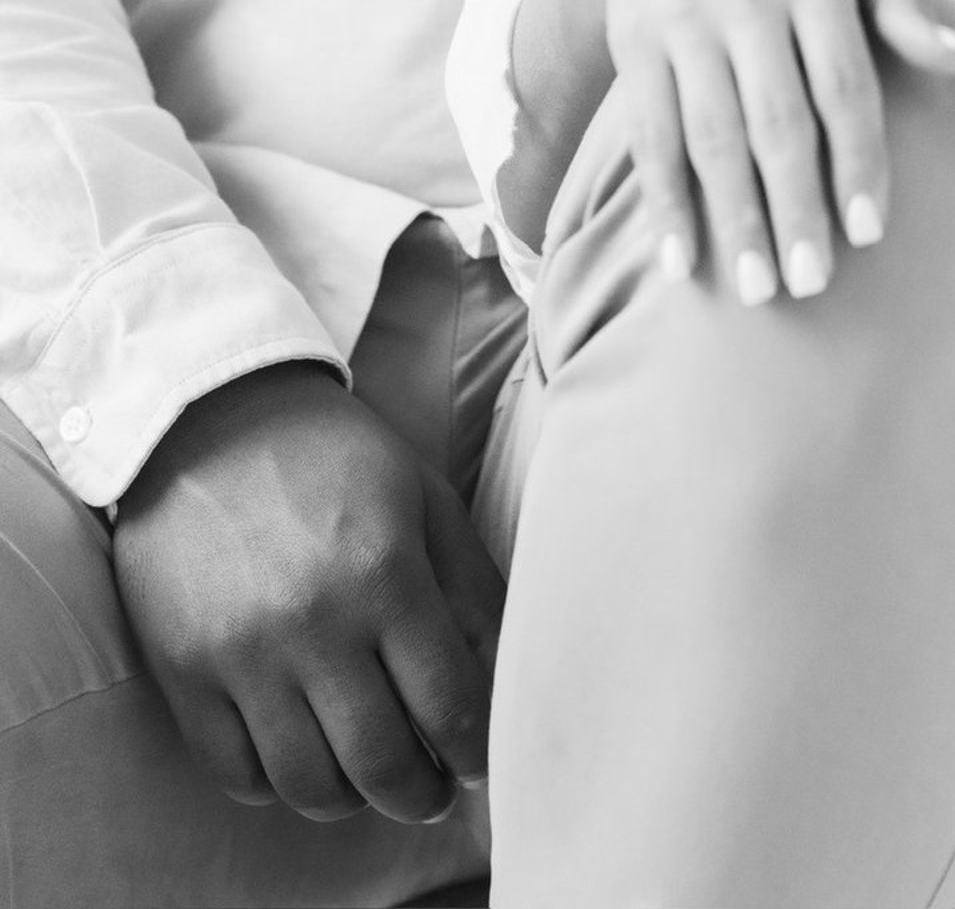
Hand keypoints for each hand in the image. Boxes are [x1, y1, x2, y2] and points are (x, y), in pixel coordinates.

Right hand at [113, 362, 503, 822]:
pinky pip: (237, 774)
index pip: (450, 706)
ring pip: (310, 785)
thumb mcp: (424, 500)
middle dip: (422, 795)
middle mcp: (313, 622)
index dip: (475, 751)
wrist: (210, 419)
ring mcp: (241, 654)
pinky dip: (277, 785)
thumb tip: (506, 679)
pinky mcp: (184, 673)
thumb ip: (472, 589)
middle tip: (433, 789)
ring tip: (370, 778)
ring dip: (353, 798)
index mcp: (385, 572)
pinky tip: (302, 755)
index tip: (478, 758)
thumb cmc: (336, 458)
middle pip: (383, 763)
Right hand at [602, 0, 954, 305]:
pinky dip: (663, 201)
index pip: (843, 82)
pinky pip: (649, 131)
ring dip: (732, 219)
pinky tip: (682, 260)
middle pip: (775, 121)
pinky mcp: (634, 37)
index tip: (871, 234)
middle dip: (795, 209)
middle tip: (814, 285)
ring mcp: (681, 15)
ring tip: (756, 290)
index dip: (858, 161)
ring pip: (709, 135)